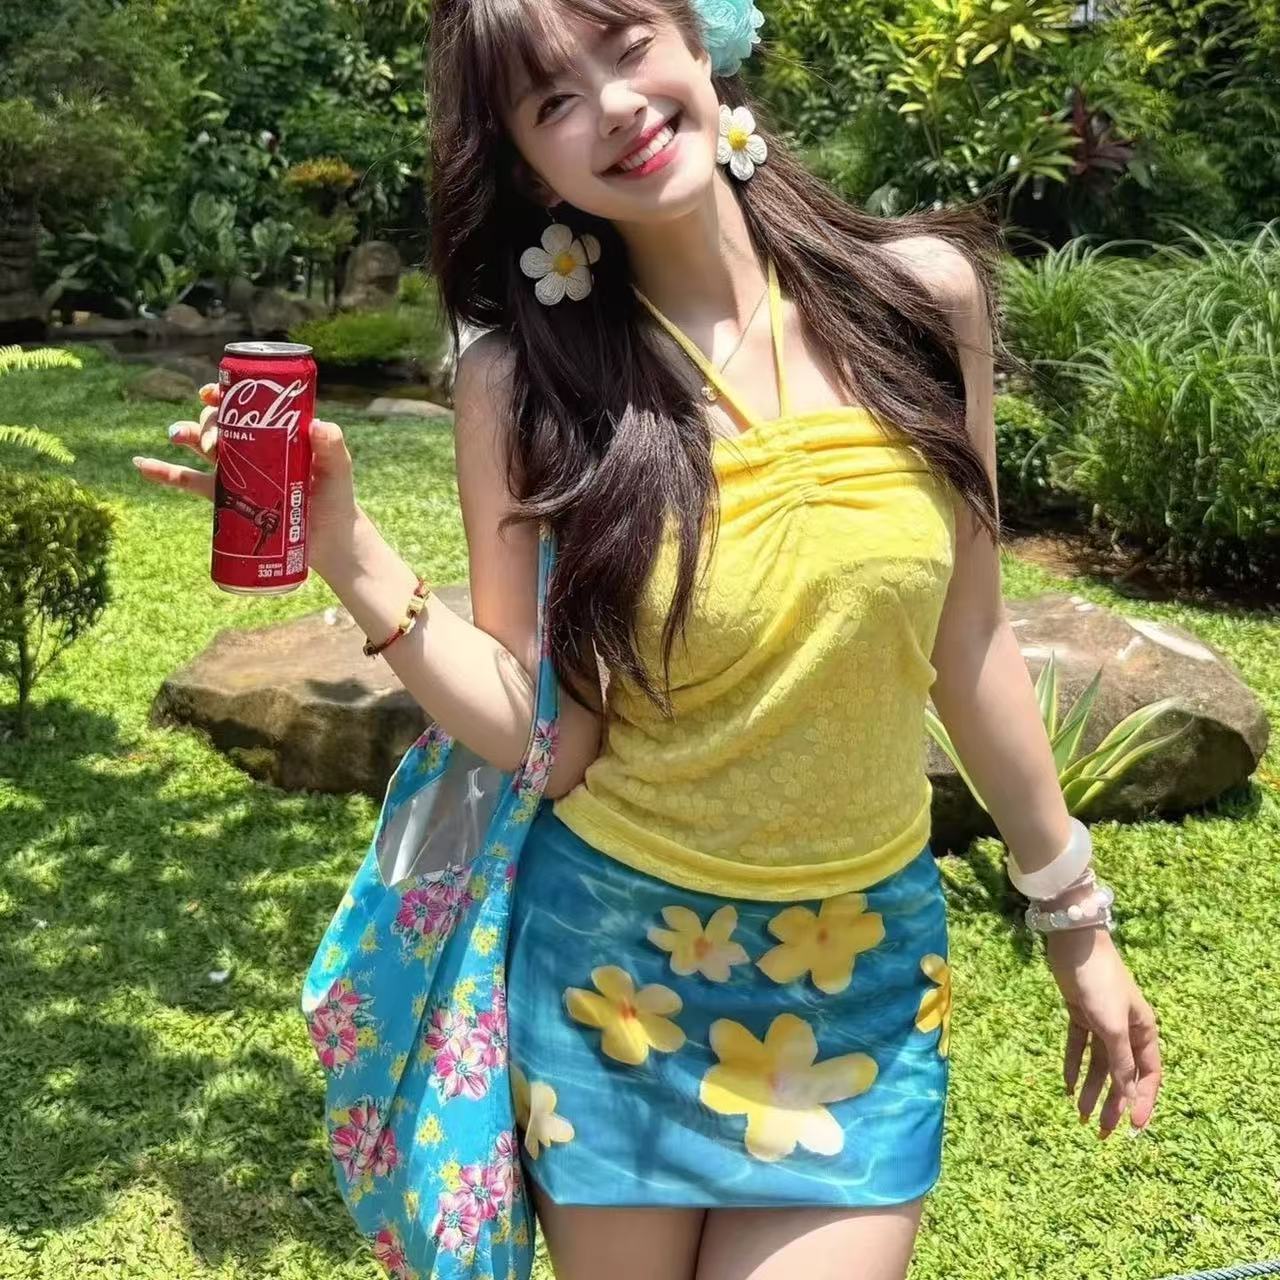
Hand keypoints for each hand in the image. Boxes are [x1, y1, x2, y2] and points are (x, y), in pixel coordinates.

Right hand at [131, 383, 365, 580]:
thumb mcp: (337, 469)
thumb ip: (332, 447)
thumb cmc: (336, 499)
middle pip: (220, 422)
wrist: (330, 540)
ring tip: (177, 436)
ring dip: (185, 434)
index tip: (210, 394)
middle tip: (213, 440)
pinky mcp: (229, 498)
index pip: (246, 404)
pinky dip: (164, 473)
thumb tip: (318, 426)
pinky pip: (191, 483)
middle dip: (208, 422)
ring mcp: (238, 471)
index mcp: (276, 433)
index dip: (225, 393)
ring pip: (203, 446)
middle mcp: (254, 447)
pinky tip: (142, 465)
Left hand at [1044, 926, 1161, 1138]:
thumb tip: (1128, 1094)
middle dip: (1113, 1104)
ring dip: (1091, 1089)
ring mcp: (1102, 1021)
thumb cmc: (1100, 981)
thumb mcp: (1112, 1025)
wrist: (1075, 942)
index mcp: (1143, 1031)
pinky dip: (1073, 1065)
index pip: (1148, 1075)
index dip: (1141, 1101)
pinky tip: (1066, 1086)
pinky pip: (1078, 1047)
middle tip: (1101, 1133)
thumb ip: (1120, 1060)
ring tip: (1080, 1116)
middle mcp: (1126, 1029)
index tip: (1133, 1129)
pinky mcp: (1080, 1013)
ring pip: (1099, 1064)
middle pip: (1122, 1074)